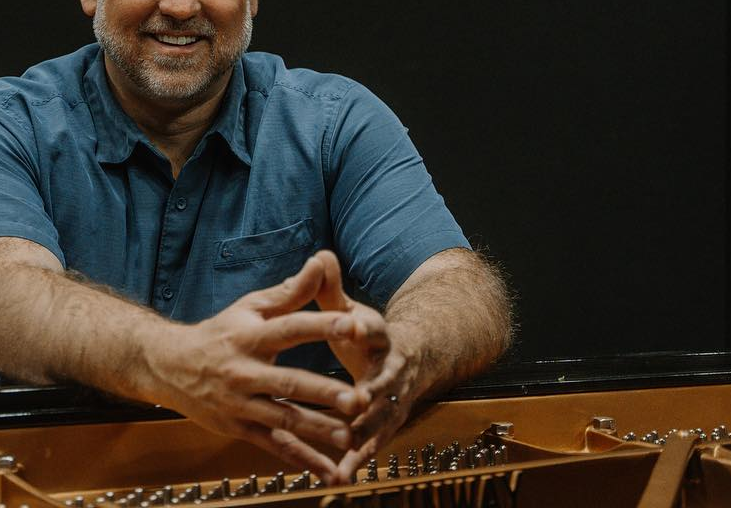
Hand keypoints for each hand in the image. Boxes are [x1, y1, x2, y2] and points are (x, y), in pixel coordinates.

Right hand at [142, 254, 370, 477]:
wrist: (169, 366)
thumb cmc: (220, 332)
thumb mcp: (249, 307)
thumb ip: (290, 291)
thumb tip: (322, 261)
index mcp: (250, 336)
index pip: (290, 328)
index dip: (322, 326)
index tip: (352, 325)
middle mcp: (244, 371)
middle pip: (289, 382)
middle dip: (324, 392)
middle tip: (359, 398)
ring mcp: (241, 403)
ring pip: (283, 418)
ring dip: (317, 429)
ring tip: (350, 436)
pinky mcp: (240, 428)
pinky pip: (275, 446)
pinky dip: (302, 460)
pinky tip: (329, 471)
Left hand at [310, 251, 417, 482]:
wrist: (411, 358)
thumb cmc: (364, 334)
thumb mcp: (350, 310)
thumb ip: (330, 289)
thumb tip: (320, 256)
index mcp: (378, 336)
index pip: (373, 328)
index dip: (363, 326)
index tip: (351, 325)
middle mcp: (391, 368)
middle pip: (383, 379)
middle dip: (371, 390)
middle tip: (357, 400)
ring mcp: (393, 398)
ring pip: (380, 417)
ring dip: (365, 433)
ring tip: (346, 450)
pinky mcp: (387, 423)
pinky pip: (372, 444)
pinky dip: (358, 459)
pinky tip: (340, 475)